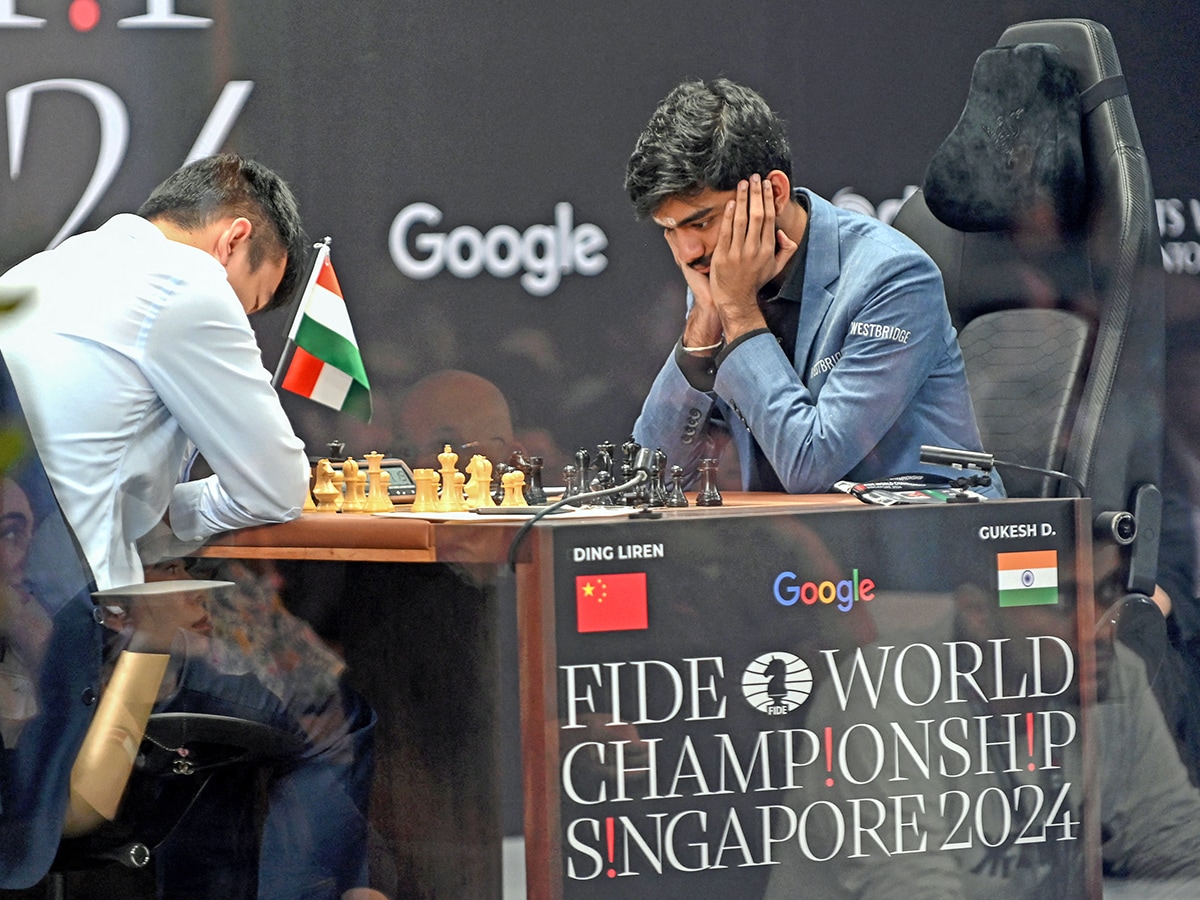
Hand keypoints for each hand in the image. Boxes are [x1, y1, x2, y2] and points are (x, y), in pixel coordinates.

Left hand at [709, 175, 798, 340]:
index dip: (768, 199)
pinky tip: (730, 203)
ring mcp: (738, 253)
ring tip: (742, 184)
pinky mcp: (723, 256)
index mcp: (768, 250)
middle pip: (758, 215)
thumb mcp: (776, 268)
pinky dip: (728, 216)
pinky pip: (726, 232)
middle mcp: (754, 250)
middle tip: (754, 177)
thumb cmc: (755, 281)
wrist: (736, 300)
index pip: (770, 218)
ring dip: (742, 199)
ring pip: (742, 220)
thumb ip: (786, 249)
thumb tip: (783, 232)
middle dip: (756, 193)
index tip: (766, 185)